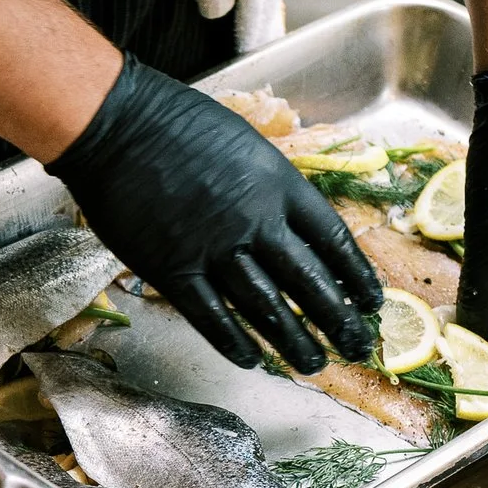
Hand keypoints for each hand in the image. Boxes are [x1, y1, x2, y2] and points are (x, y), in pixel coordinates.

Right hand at [49, 56, 381, 372]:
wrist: (117, 127)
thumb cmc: (177, 124)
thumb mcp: (248, 143)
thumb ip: (273, 186)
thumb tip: (295, 226)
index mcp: (279, 185)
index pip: (333, 241)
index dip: (356, 277)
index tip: (370, 301)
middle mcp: (255, 222)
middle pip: (310, 284)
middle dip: (338, 321)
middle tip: (356, 347)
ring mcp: (215, 251)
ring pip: (267, 310)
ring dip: (295, 342)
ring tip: (313, 364)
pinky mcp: (174, 272)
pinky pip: (212, 318)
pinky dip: (235, 343)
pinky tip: (253, 359)